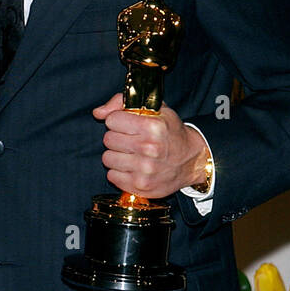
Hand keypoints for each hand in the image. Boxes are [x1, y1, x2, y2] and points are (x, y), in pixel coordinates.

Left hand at [92, 93, 207, 199]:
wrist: (191, 160)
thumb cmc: (171, 133)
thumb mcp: (155, 109)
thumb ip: (122, 103)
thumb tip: (98, 113)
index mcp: (152, 126)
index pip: (112, 120)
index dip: (118, 121)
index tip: (127, 125)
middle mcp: (149, 148)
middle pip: (108, 139)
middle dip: (117, 138)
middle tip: (130, 140)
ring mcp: (144, 170)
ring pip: (107, 158)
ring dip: (116, 156)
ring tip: (132, 154)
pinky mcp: (140, 186)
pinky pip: (111, 176)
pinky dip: (119, 172)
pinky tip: (132, 167)